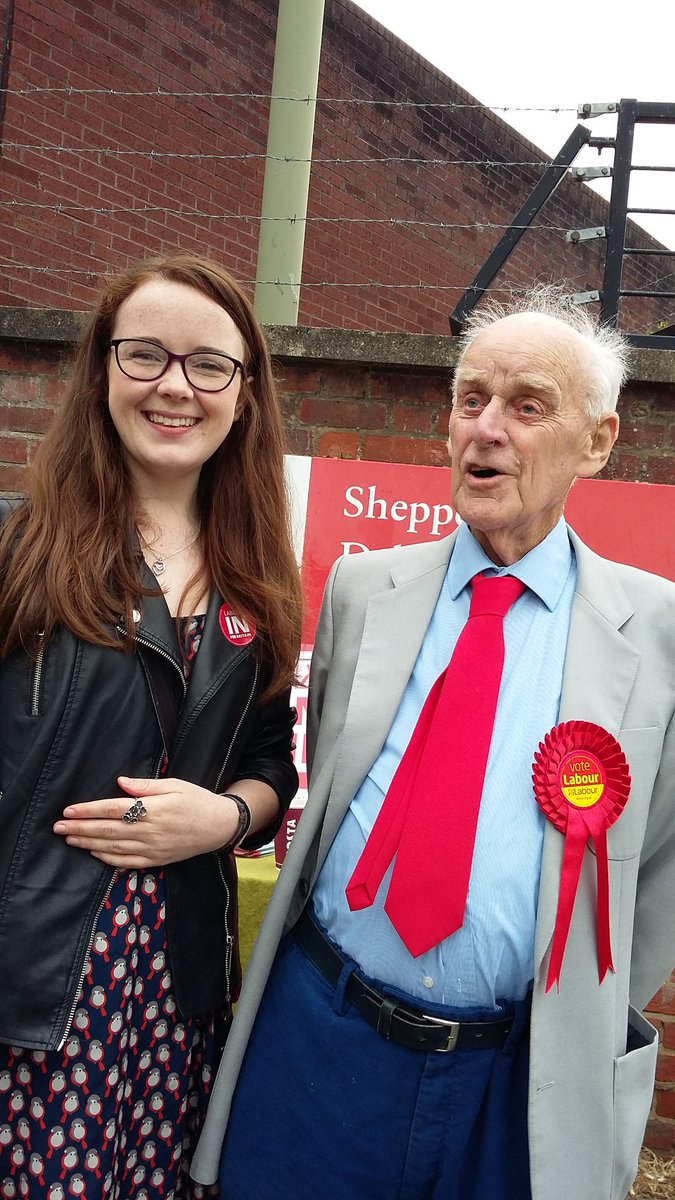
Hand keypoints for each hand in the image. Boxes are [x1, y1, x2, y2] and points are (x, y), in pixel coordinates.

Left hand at [52, 776, 240, 867]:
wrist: (219, 826)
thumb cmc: (197, 800)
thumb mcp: (175, 785)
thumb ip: (146, 786)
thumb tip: (121, 782)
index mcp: (153, 809)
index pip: (113, 810)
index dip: (89, 811)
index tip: (69, 811)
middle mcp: (150, 831)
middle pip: (107, 830)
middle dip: (80, 829)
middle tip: (58, 827)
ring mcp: (152, 849)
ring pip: (113, 848)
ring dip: (88, 844)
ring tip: (69, 839)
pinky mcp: (156, 860)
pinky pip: (126, 862)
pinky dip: (107, 859)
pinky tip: (93, 854)